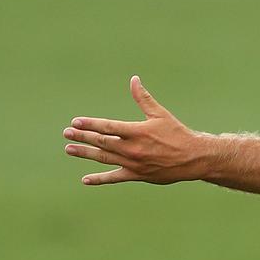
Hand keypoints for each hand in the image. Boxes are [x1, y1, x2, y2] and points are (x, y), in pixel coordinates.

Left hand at [64, 76, 208, 185]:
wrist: (193, 158)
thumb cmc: (177, 133)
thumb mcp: (160, 114)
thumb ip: (143, 98)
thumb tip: (133, 79)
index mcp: (137, 132)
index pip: (108, 127)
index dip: (90, 124)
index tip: (75, 122)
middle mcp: (133, 149)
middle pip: (101, 142)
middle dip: (82, 137)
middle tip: (66, 133)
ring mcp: (133, 164)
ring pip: (104, 158)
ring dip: (85, 154)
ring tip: (69, 149)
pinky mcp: (137, 176)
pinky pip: (114, 178)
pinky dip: (99, 179)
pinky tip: (85, 179)